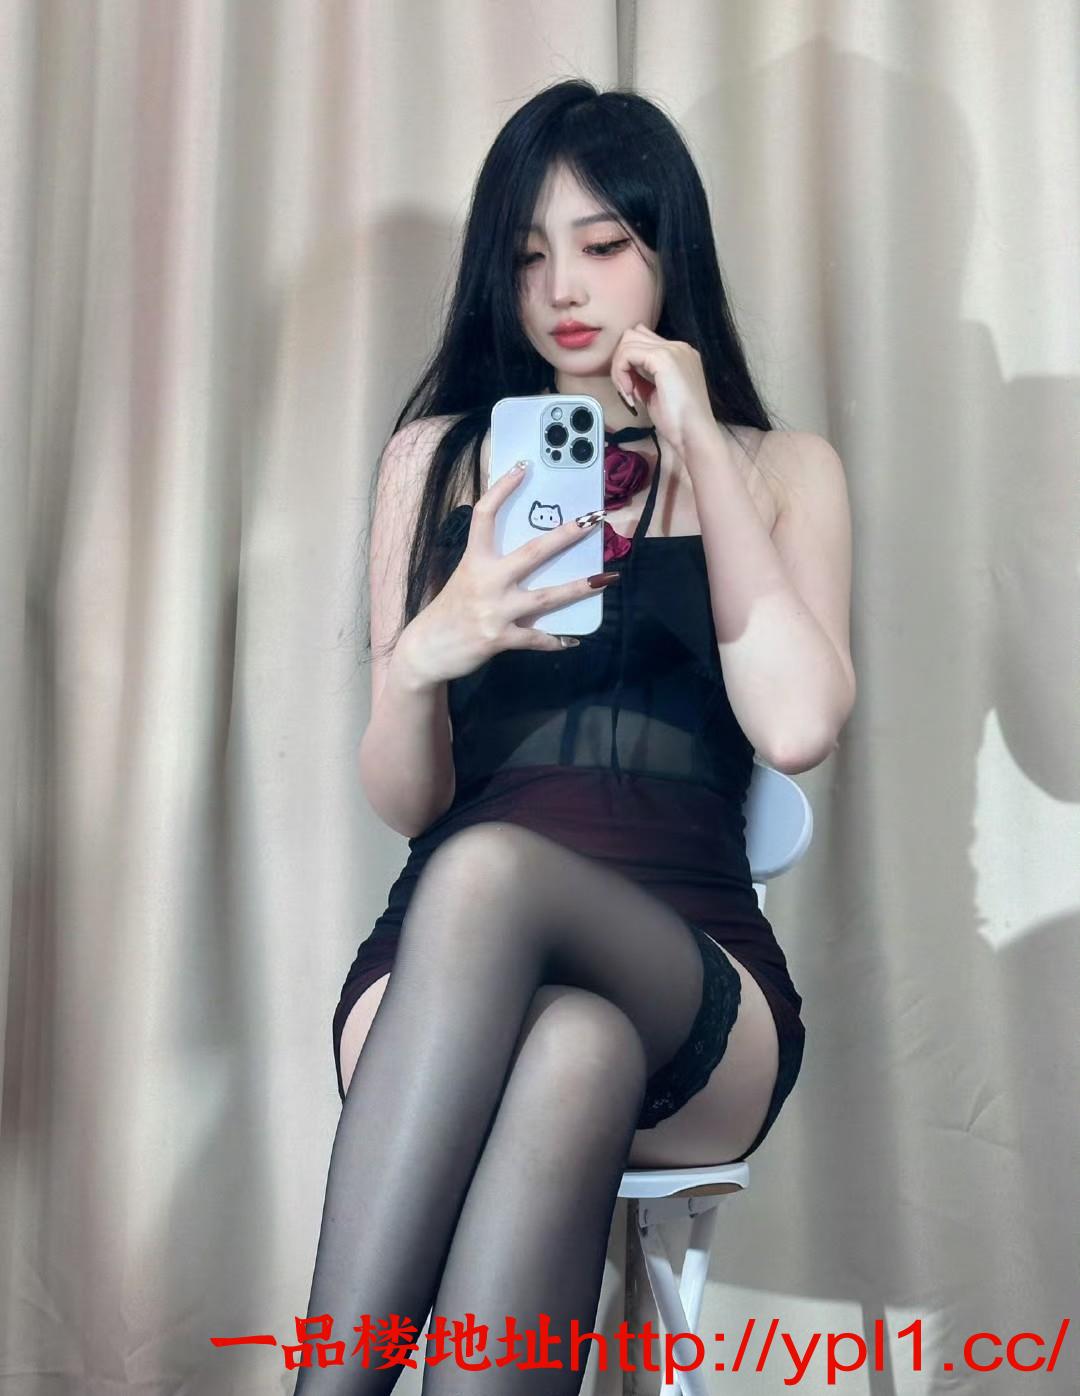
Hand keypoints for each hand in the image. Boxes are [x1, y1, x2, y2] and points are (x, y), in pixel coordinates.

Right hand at [401, 464, 614, 683]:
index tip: (523, 468)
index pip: (485, 516)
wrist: (426, 651)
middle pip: (533, 552)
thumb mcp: (465, 578)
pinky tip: (573, 640)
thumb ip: (492, 566)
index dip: (502, 489)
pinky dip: (556, 640)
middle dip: (566, 535)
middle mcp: (485, 581)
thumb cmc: (449, 611)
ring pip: (546, 597)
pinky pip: (536, 638)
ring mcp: (494, 611)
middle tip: (594, 520)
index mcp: (474, 560)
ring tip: (607, 578)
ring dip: (579, 588)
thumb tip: (531, 556)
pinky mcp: (499, 638)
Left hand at [611, 322, 715, 458]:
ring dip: (619, 368)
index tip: (630, 390)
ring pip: (627, 341)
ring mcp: (673, 349)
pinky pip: (627, 353)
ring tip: (628, 393)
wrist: (694, 435)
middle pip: (633, 335)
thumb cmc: (678, 423)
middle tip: (626, 390)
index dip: (628, 363)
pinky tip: (630, 393)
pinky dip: (621, 373)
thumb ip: (643, 378)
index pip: (643, 340)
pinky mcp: (663, 358)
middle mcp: (679, 346)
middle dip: (621, 362)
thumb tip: (626, 373)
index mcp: (680, 354)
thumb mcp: (656, 394)